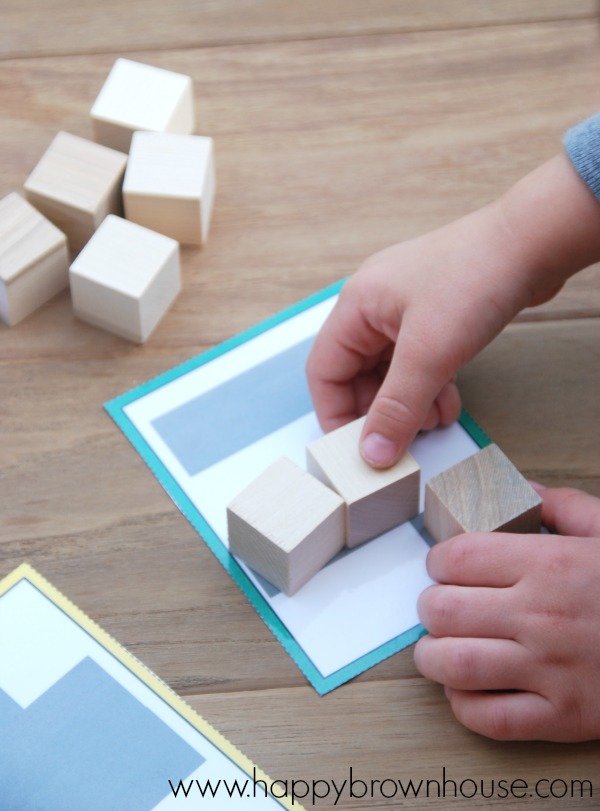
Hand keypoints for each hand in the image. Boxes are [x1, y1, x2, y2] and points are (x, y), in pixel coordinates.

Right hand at [306, 200, 532, 466]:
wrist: (534, 242)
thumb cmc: (476, 277)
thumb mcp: (429, 354)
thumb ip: (397, 407)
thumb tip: (372, 453)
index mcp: (356, 305)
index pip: (325, 371)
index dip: (335, 413)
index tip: (352, 450)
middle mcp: (374, 306)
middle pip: (357, 375)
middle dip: (379, 412)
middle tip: (398, 442)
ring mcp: (405, 310)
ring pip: (391, 372)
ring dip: (408, 404)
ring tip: (432, 423)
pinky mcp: (435, 316)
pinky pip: (419, 363)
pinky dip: (429, 388)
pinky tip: (448, 406)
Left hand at [414, 485, 599, 740]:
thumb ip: (563, 506)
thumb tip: (521, 490)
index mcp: (550, 565)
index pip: (457, 558)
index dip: (437, 560)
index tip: (442, 566)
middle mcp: (542, 616)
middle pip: (443, 610)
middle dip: (429, 606)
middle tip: (438, 605)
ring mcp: (551, 670)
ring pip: (455, 664)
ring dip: (433, 656)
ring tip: (440, 647)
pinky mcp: (563, 717)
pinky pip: (489, 719)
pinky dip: (464, 705)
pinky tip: (467, 688)